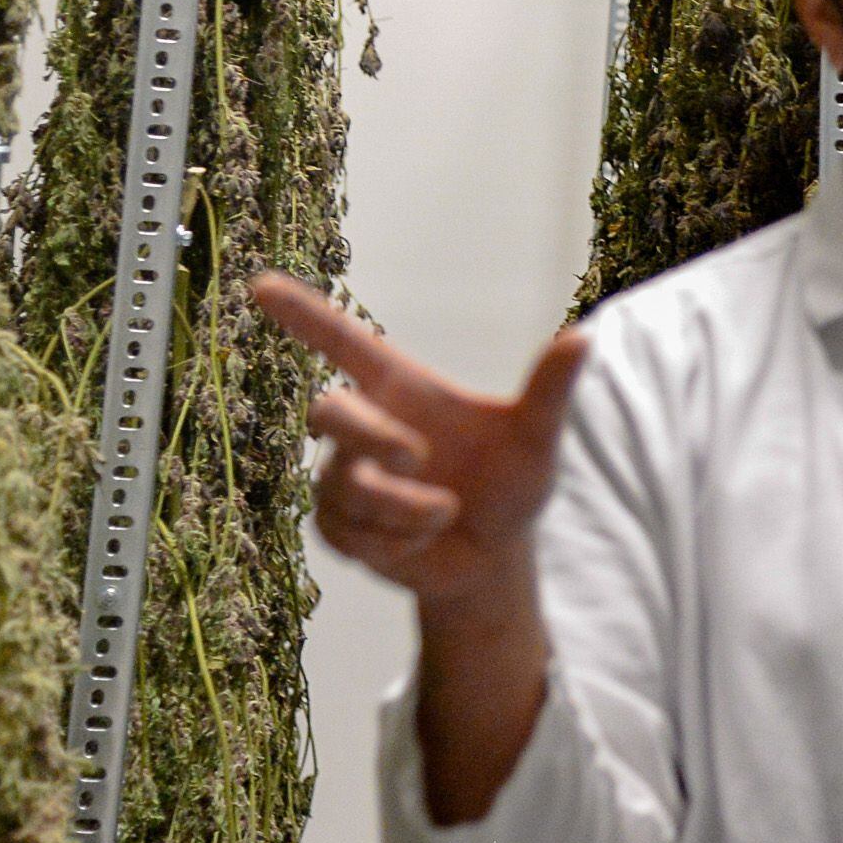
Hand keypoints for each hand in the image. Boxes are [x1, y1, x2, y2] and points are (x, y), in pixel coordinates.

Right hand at [252, 272, 587, 608]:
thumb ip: (549, 390)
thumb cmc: (514, 484)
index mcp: (404, 389)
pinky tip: (423, 542)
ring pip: (344, 486)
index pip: (345, 344)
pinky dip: (396, 543)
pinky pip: (346, 532)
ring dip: (406, 510)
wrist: (496, 557)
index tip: (260, 285)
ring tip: (448, 514)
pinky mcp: (337, 525)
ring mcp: (345, 476)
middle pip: (328, 411)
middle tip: (419, 457)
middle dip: (370, 437)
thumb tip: (582, 338)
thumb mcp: (537, 439)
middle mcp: (367, 425)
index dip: (304, 315)